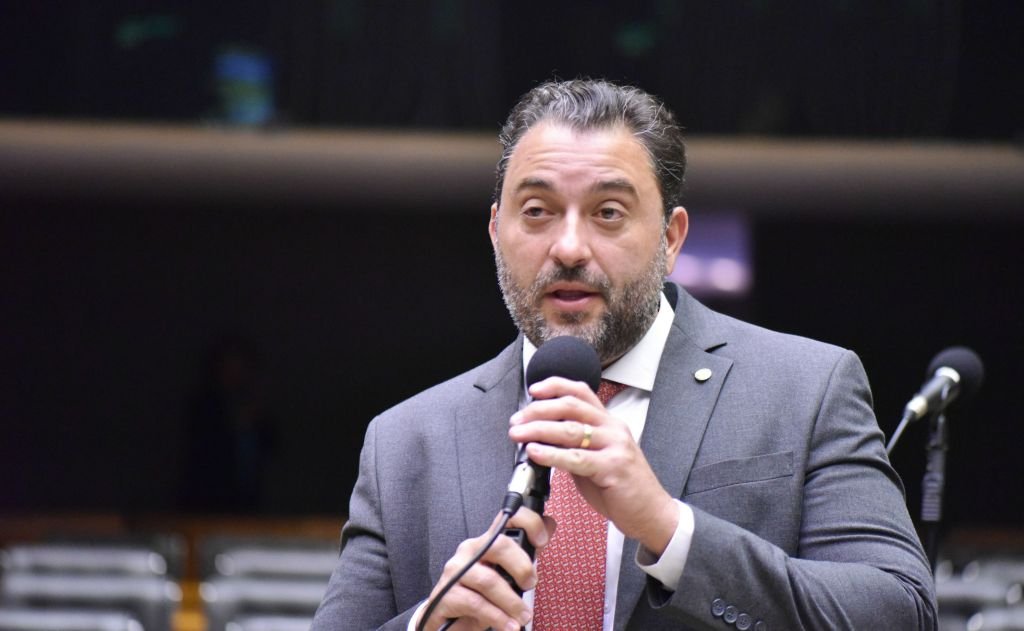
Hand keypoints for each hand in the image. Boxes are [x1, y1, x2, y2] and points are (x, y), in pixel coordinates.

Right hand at [415, 508, 554, 630]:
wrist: (448, 619)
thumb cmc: (479, 594)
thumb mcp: (505, 574)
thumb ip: (526, 552)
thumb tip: (550, 524)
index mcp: (487, 542)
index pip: (506, 519)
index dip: (527, 523)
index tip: (542, 540)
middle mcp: (470, 551)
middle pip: (499, 545)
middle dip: (521, 566)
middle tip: (531, 584)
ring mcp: (456, 571)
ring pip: (488, 580)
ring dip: (512, 602)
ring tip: (523, 616)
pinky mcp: (446, 594)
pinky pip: (476, 604)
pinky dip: (497, 617)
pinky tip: (508, 625)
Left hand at [508, 377, 678, 554]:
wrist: (652, 513)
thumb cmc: (621, 488)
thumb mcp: (595, 459)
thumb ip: (573, 446)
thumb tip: (540, 439)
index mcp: (609, 422)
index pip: (581, 392)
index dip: (555, 386)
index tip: (533, 390)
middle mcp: (613, 428)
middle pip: (571, 406)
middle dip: (538, 410)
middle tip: (517, 420)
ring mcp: (615, 446)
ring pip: (571, 429)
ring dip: (538, 429)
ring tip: (518, 434)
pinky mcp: (613, 468)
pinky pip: (577, 458)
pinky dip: (551, 454)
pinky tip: (534, 452)